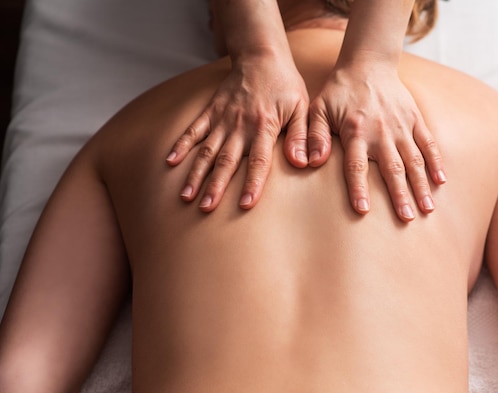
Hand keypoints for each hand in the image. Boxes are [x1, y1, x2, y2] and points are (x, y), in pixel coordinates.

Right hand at [166, 53, 308, 210]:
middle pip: (226, 161)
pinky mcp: (211, 111)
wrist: (262, 56)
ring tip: (186, 196)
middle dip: (216, 186)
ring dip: (196, 174)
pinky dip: (181, 145)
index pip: (259, 161)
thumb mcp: (302, 108)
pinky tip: (170, 162)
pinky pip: (194, 130)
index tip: (245, 205)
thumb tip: (303, 163)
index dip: (252, 184)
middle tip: (206, 208)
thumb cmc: (286, 85)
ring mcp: (223, 119)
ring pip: (207, 151)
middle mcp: (240, 126)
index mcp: (264, 127)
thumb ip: (302, 136)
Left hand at [305, 61, 445, 221]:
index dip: (359, 189)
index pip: (356, 166)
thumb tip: (308, 162)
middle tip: (407, 218)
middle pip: (392, 169)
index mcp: (355, 131)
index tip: (363, 210)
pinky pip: (427, 143)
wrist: (367, 64)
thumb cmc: (338, 91)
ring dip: (421, 185)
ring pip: (414, 160)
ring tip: (427, 209)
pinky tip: (441, 181)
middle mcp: (381, 131)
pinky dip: (435, 162)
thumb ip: (313, 136)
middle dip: (400, 195)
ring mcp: (400, 126)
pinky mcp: (414, 119)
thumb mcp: (318, 110)